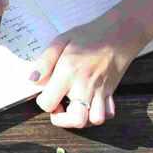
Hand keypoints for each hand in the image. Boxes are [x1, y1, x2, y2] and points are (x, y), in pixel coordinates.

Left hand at [31, 12, 144, 127]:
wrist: (120, 32)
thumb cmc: (89, 35)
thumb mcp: (60, 41)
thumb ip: (45, 61)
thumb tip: (33, 79)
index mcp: (68, 72)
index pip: (49, 103)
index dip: (43, 102)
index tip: (45, 94)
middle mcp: (85, 85)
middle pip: (76, 120)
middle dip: (63, 120)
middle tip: (59, 107)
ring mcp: (101, 90)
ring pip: (95, 120)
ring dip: (82, 119)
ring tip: (74, 107)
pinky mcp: (111, 92)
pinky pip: (108, 113)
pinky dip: (98, 114)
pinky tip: (89, 104)